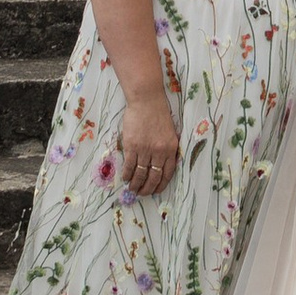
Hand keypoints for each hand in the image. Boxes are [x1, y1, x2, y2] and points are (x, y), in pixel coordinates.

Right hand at [115, 85, 179, 199]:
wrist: (146, 101)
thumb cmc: (159, 114)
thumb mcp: (170, 133)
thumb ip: (168, 149)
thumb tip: (162, 165)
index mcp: (171, 149)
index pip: (167, 174)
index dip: (160, 185)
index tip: (155, 191)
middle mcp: (159, 152)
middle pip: (153, 177)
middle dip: (147, 189)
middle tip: (142, 193)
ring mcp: (145, 150)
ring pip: (140, 174)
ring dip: (135, 184)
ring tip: (132, 189)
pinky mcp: (131, 146)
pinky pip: (129, 165)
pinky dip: (127, 174)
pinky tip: (125, 178)